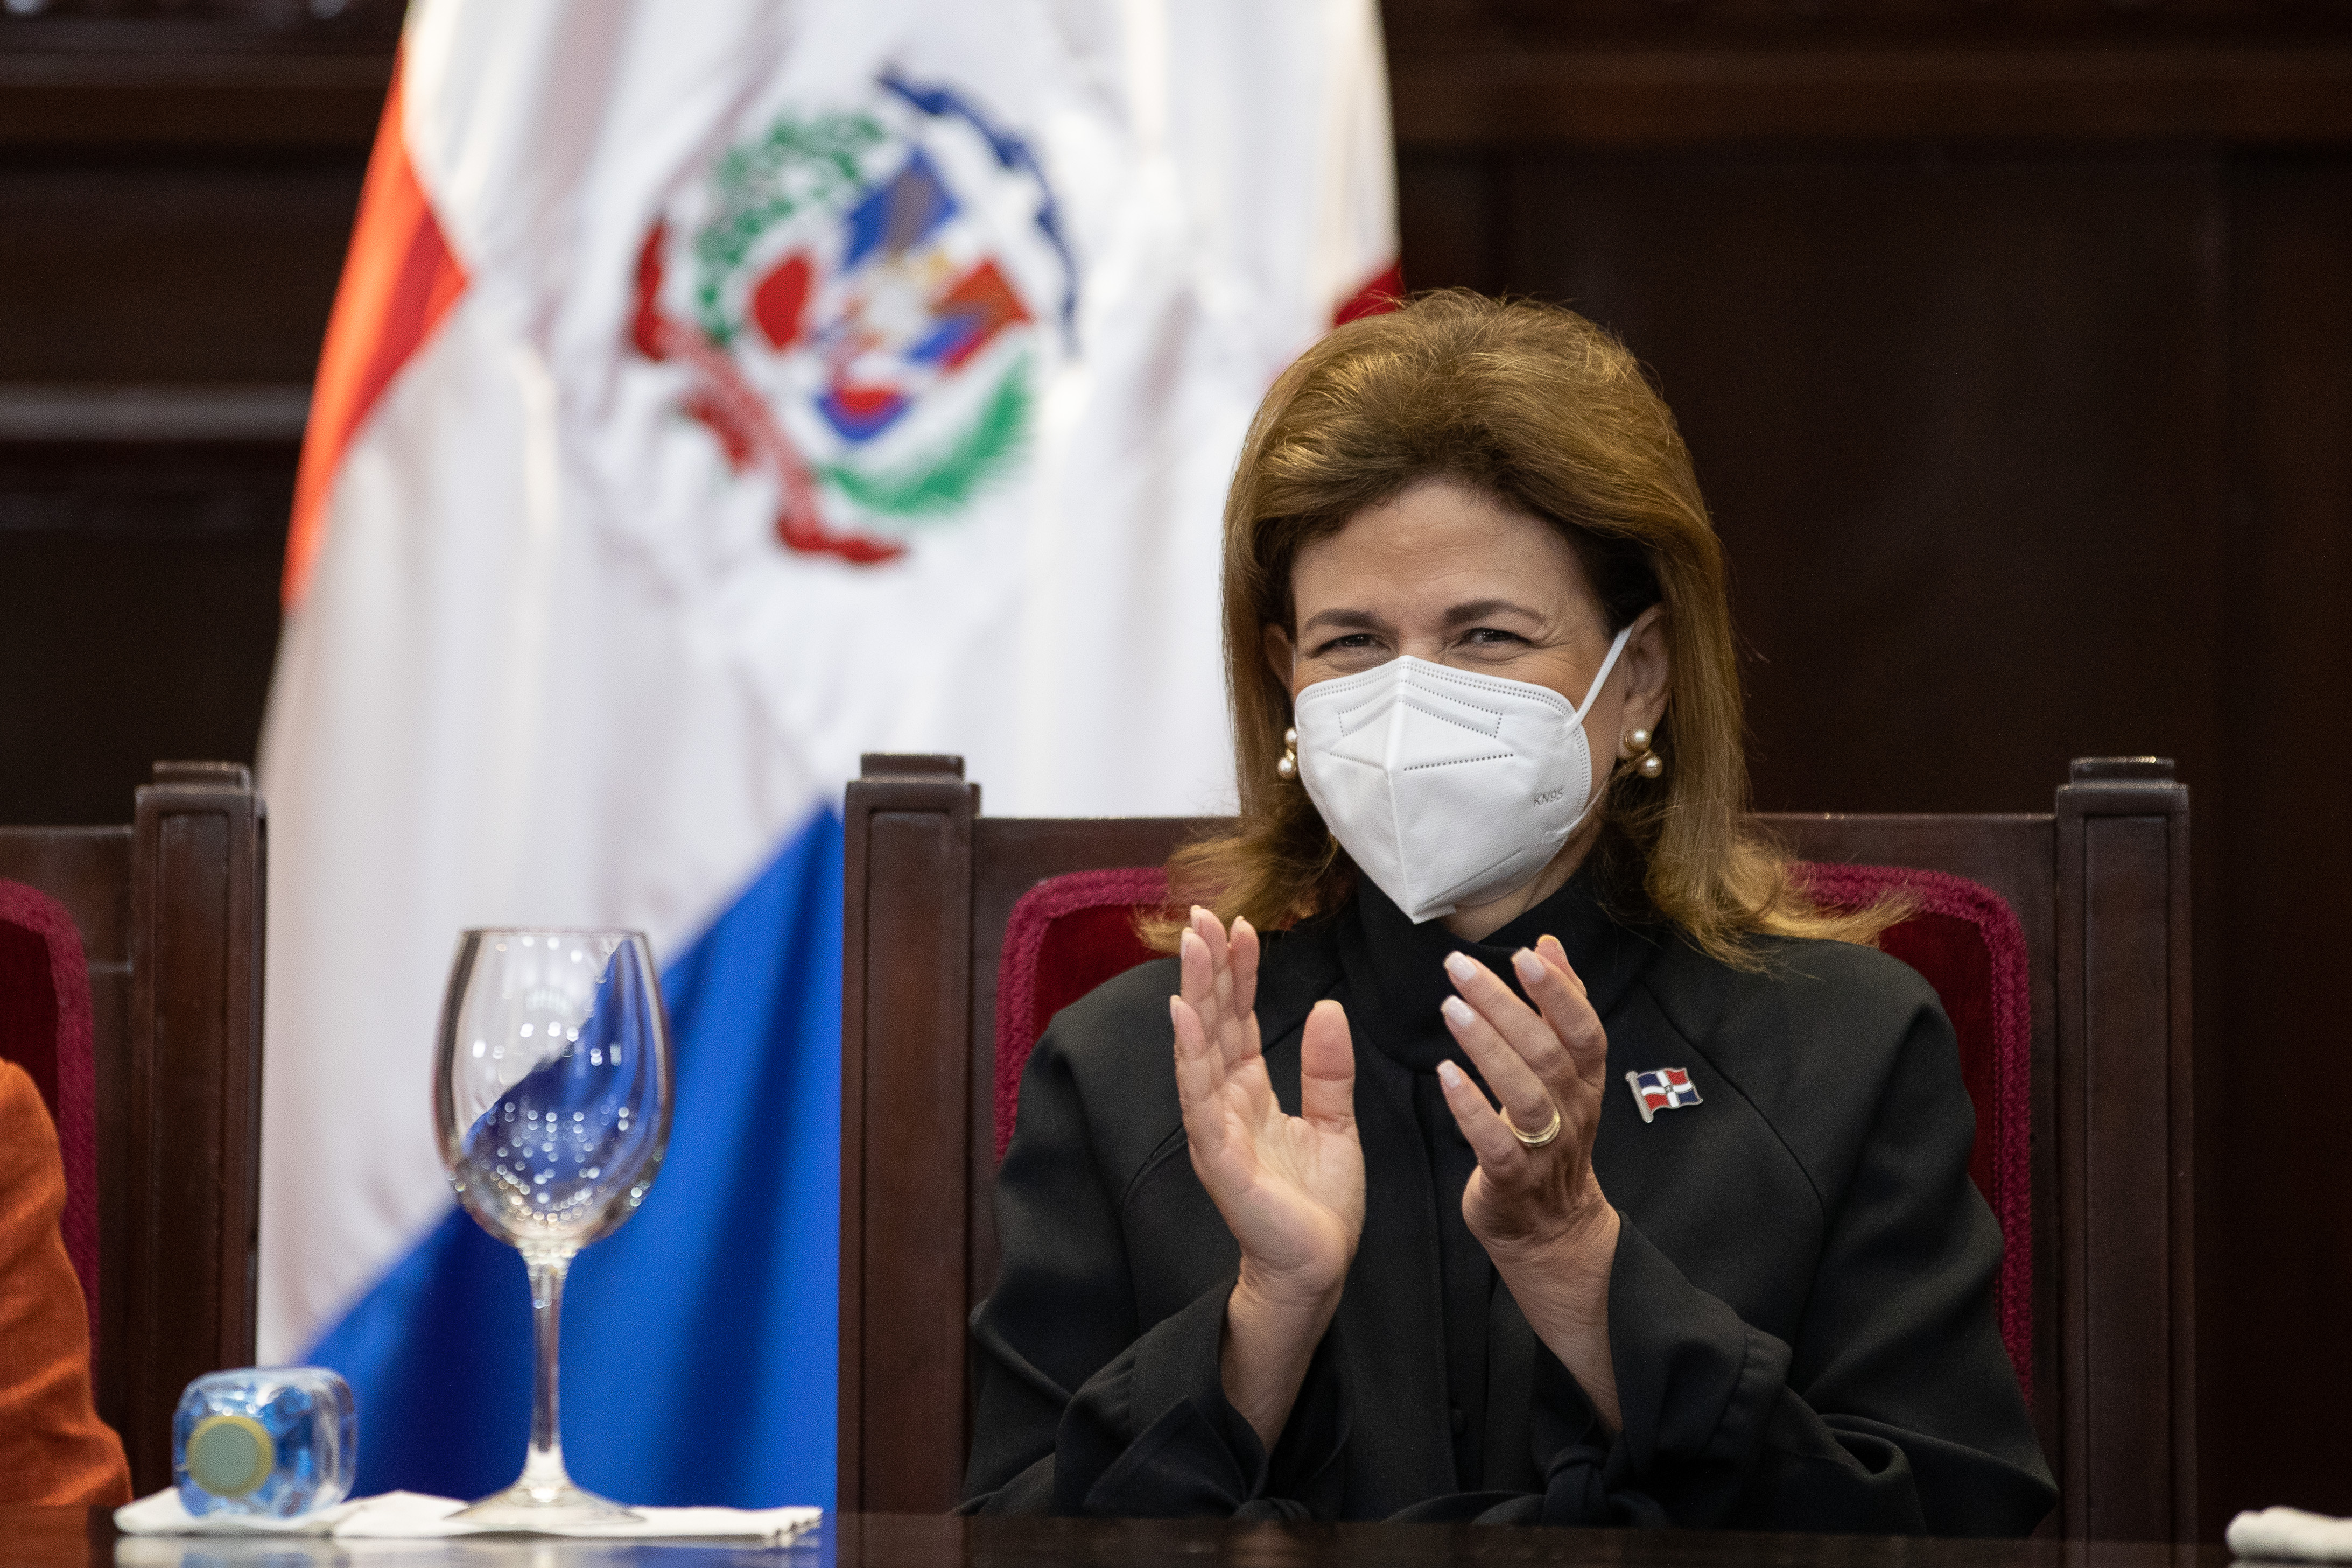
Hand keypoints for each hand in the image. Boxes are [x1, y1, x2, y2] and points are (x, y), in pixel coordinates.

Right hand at [1171, 907, 1362, 1443]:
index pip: (1238, 1021)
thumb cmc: (1319, 1205)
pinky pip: (1200, 1097)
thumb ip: (1327, 1068)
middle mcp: (1224, 1104)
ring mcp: (1216, 1129)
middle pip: (1212, 1024)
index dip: (1237, 974)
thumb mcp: (1335, 1122)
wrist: (1319, 1268)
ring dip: (1194, 995)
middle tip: (1201, 916)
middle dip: (1207, 969)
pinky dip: (1190, 1053)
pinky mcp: (1220, 1157)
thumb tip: (1325, 1007)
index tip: (1239, 925)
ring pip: (1199, 1049)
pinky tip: (1185, 1015)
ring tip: (1192, 947)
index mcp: (1250, 1094)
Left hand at [1434, 936, 1623, 1428]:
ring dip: (1490, 1049)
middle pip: (1548, 1053)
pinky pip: (1496, 1144)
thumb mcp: (1562, 1073)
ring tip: (1452, 1009)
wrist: (1553, 1233)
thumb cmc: (1550, 1138)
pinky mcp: (1512, 1182)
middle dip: (1507, 1006)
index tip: (1528, 954)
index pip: (1584, 1031)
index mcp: (1584, 1084)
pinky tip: (1446, 1075)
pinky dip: (1472, 1109)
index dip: (1561, 992)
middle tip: (1461, 968)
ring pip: (1526, 1095)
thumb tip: (1550, 945)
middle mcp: (1572, 1113)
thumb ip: (1557, 1009)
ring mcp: (1545, 1150)